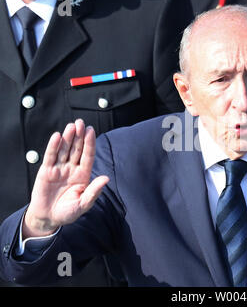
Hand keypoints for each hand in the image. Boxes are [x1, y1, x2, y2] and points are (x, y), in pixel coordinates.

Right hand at [23, 119, 108, 237]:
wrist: (49, 218)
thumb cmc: (68, 212)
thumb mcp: (83, 204)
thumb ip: (93, 191)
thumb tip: (106, 178)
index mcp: (83, 174)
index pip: (88, 155)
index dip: (89, 143)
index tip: (90, 130)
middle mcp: (72, 169)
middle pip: (77, 149)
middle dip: (79, 136)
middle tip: (81, 123)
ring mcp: (59, 169)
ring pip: (64, 150)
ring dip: (68, 138)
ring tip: (71, 126)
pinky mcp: (46, 171)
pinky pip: (50, 157)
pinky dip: (53, 146)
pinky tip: (57, 136)